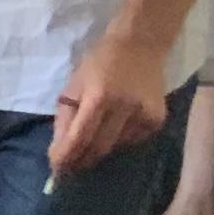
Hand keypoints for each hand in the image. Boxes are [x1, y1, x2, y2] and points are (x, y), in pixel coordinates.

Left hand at [50, 26, 172, 174]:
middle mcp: (124, 107)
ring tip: (95, 134)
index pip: (79, 137)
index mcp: (99, 96)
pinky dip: (120, 139)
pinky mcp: (157, 120)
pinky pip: (132, 141)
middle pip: (98, 148)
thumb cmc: (101, 63)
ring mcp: (143, 114)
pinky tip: (118, 123)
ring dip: (100, 147)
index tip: (56, 170)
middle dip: (81, 160)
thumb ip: (65, 118)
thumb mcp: (75, 85)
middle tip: (69, 167)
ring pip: (115, 147)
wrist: (140, 44)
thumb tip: (59, 152)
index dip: (66, 157)